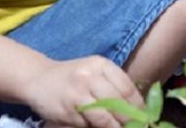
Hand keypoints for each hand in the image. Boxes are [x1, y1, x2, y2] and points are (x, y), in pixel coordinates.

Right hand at [22, 56, 142, 127]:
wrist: (38, 79)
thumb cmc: (73, 77)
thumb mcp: (94, 72)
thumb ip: (113, 85)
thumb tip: (138, 108)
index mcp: (101, 65)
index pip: (127, 87)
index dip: (139, 105)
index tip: (147, 117)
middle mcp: (90, 77)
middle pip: (119, 103)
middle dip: (131, 120)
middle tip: (139, 127)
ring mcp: (77, 94)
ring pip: (105, 118)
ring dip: (115, 127)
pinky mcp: (67, 111)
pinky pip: (88, 125)